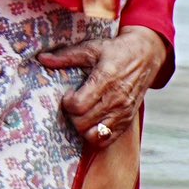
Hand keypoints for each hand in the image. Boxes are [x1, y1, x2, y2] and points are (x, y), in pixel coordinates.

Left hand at [38, 26, 167, 143]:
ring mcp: (123, 112)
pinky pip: (107, 140)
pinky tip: (93, 121)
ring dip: (82, 127)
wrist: (146, 56)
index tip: (70, 94)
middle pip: (82, 123)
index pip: (78, 106)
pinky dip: (96, 135)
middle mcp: (116, 99)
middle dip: (72, 115)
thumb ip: (66, 56)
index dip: (68, 102)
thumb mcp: (92, 48)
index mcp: (106, 79)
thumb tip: (42, 58)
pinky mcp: (127, 120)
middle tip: (75, 104)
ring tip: (83, 114)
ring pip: (93, 135)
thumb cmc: (116, 51)